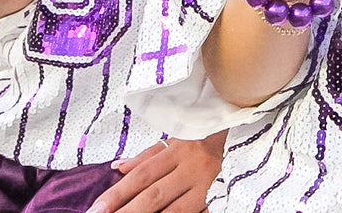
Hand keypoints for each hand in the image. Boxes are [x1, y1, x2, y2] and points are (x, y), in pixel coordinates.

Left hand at [88, 132, 225, 212]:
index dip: (118, 193)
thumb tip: (117, 167)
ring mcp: (206, 187)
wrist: (245, 136)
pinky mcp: (217, 199)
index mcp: (177, 150)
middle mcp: (191, 168)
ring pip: (173, 211)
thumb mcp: (175, 141)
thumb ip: (146, 156)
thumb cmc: (204, 140)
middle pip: (153, 195)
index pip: (141, 175)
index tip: (97, 208)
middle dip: (126, 211)